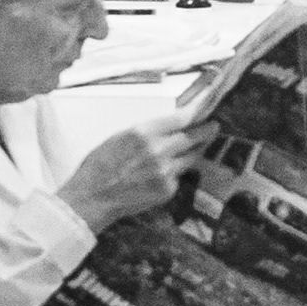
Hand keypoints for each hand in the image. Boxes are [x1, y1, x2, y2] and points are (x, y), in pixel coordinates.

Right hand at [60, 113, 199, 235]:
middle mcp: (159, 150)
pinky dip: (176, 172)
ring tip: (198, 145)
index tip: (207, 108)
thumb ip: (147, 131)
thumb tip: (170, 125)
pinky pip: (179, 176)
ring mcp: (166, 172)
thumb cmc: (99, 165)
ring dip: (196, 150)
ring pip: (192, 157)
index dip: (199, 111)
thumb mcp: (120, 136)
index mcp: (144, 132)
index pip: (183, 117)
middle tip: (214, 126)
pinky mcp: (167, 190)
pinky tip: (166, 172)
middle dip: (207, 130)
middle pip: (195, 137)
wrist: (92, 198)